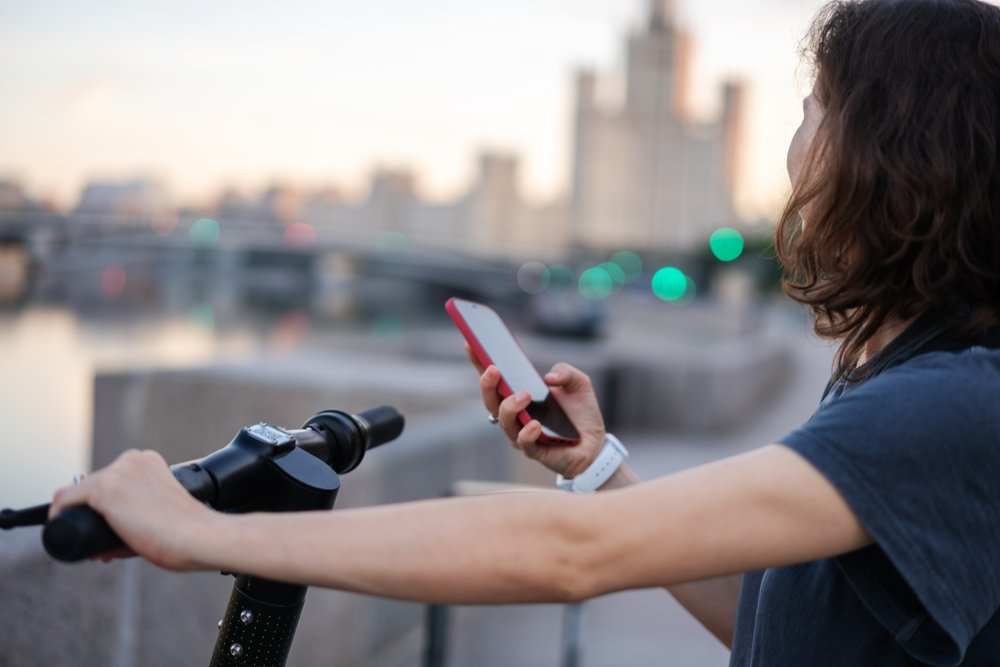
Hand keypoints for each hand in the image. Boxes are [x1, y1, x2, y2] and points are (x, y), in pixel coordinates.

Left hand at [49, 450, 214, 569]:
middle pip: (95, 487)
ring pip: (80, 495)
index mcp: (149, 462)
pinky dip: (58, 515)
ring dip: (81, 519)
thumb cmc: (188, 531)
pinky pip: (64, 499)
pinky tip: (61, 527)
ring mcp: (117, 473)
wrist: (198, 536)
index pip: (112, 480)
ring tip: (99, 549)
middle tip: (103, 546)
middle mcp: (132, 460)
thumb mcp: (163, 510)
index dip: (106, 508)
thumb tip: (105, 545)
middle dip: (94, 515)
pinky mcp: (104, 489)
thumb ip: (141, 514)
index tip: (110, 530)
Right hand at [466, 344, 605, 477]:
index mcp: (518, 395)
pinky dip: (527, 433)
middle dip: (487, 384)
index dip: (479, 362)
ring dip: (510, 407)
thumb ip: (566, 372)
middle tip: (494, 369)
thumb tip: (548, 377)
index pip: (493, 379)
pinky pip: (524, 443)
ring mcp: (521, 434)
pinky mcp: (536, 451)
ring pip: (504, 422)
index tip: (471, 344)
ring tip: (524, 395)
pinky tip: (535, 424)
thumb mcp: (578, 383)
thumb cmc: (580, 411)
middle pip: (490, 400)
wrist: (595, 442)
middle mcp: (514, 414)